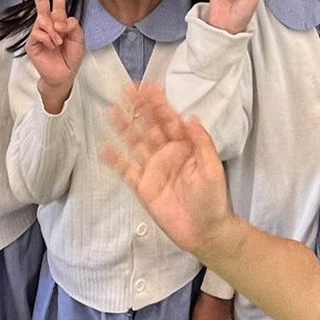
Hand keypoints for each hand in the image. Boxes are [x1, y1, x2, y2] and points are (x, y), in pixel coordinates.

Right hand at [26, 0, 86, 110]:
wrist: (62, 76)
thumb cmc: (70, 57)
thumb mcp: (79, 39)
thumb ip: (74, 26)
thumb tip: (61, 20)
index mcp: (60, 19)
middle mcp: (48, 22)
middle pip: (42, 0)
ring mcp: (39, 31)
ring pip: (44, 19)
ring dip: (54, 31)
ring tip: (59, 42)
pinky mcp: (32, 41)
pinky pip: (40, 32)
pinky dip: (49, 39)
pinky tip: (52, 46)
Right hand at [104, 84, 234, 257]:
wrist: (205, 231)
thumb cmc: (213, 199)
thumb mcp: (212, 168)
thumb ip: (202, 143)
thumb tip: (190, 117)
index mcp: (185, 146)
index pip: (170, 120)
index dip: (159, 104)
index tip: (149, 87)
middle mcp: (167, 153)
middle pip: (150, 126)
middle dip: (139, 108)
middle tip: (127, 89)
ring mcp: (153, 169)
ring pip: (136, 143)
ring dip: (125, 127)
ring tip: (112, 111)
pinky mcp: (143, 186)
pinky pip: (127, 170)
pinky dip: (116, 159)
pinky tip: (105, 147)